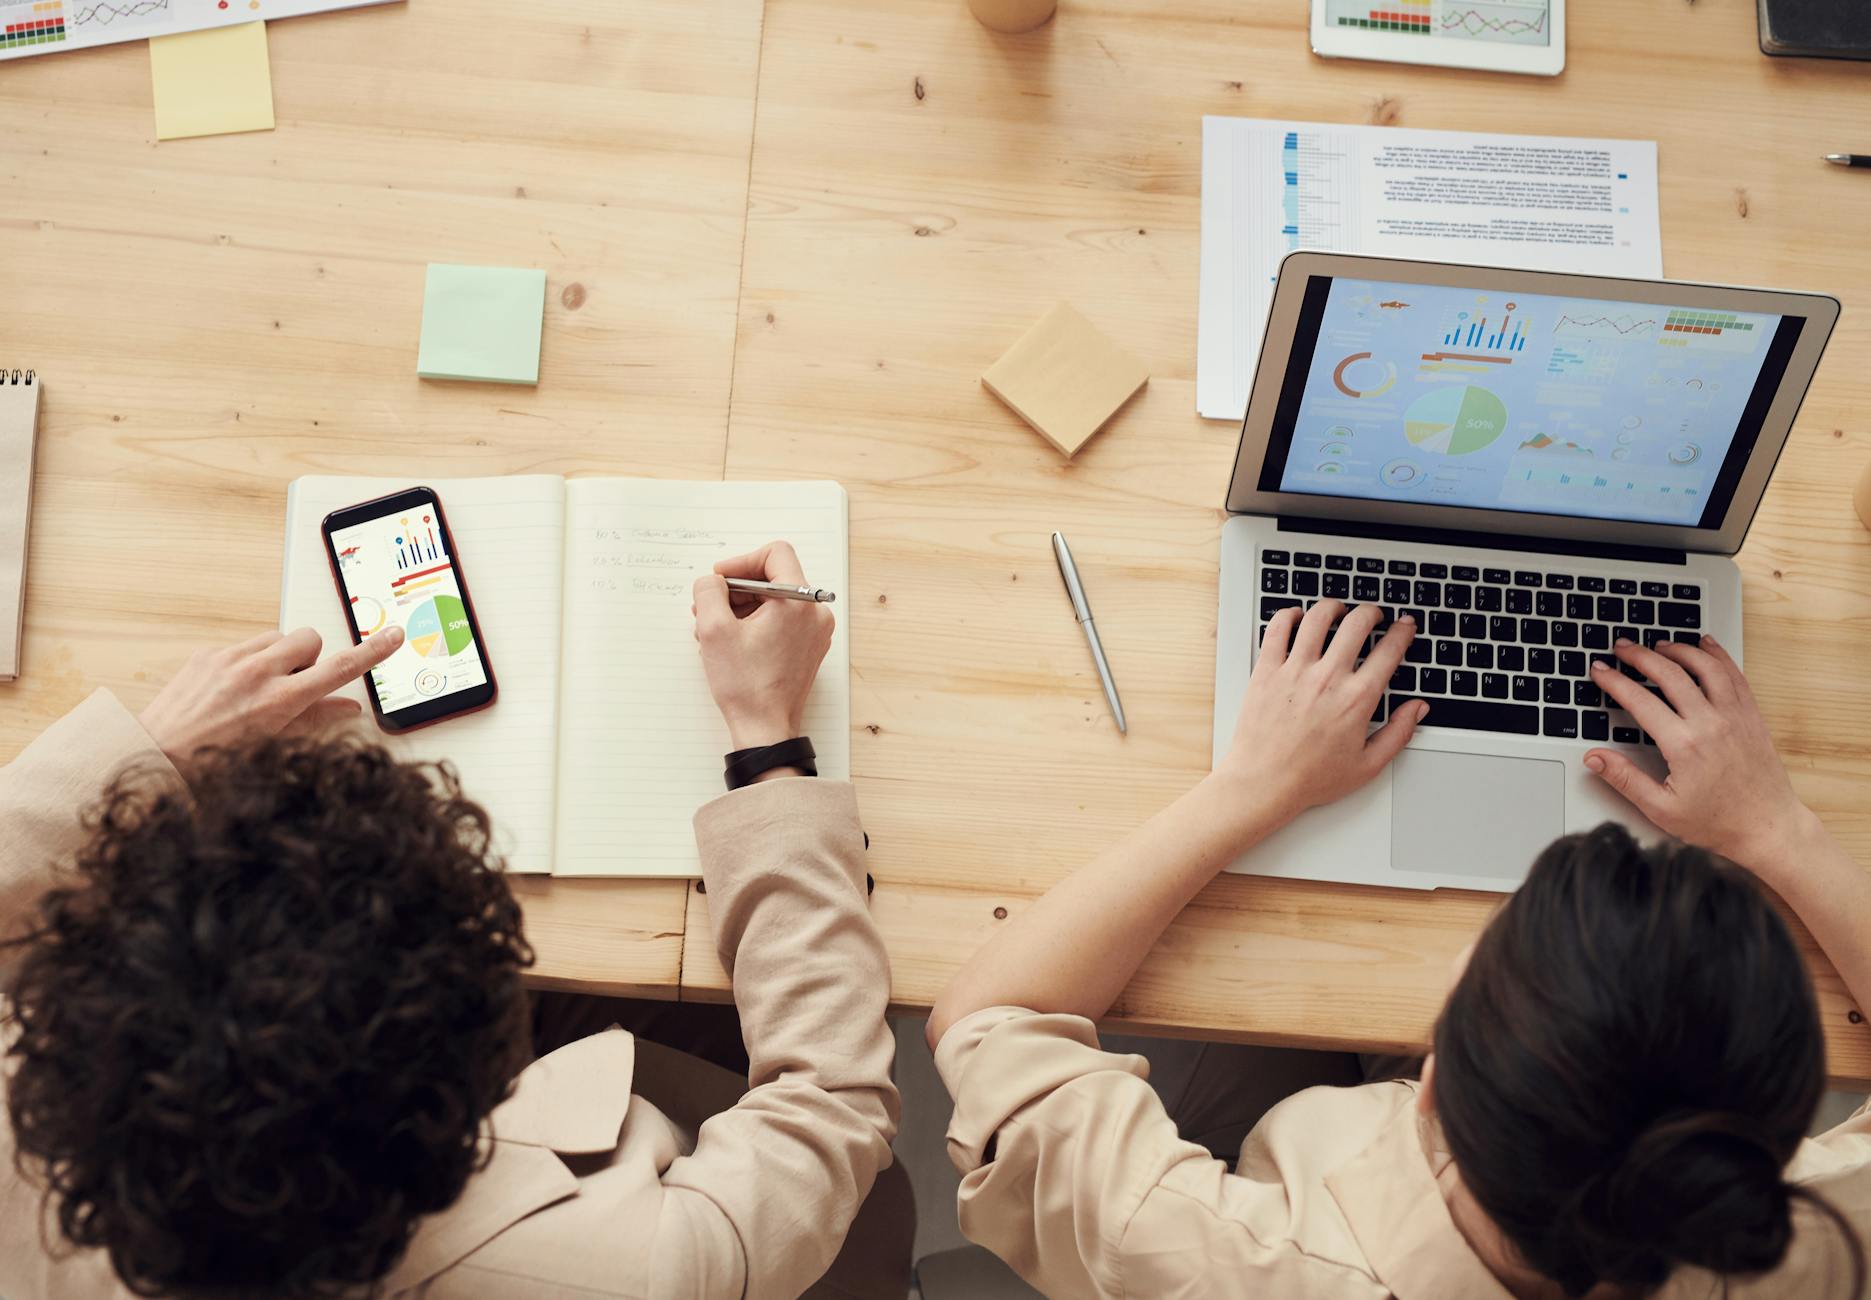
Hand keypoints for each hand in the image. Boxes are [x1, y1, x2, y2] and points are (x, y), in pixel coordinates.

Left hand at [138, 625, 403, 766]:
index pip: (339, 668)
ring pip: (278, 637)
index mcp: (279, 700)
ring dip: (280, 656)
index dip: (372, 651)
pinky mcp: (209, 653)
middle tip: (297, 685)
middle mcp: (257, 672)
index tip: (393, 636)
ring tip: (263, 688)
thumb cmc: (214, 760)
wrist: (157, 753)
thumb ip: (316, 719)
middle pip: (309, 638)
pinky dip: (249, 661)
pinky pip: (245, 645)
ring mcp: (230, 658)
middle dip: (311, 657)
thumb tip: (350, 707)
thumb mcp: (274, 745)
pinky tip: (234, 689)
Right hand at [692, 541, 834, 751]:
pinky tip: (730, 643)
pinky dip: (754, 624)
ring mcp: (815, 632)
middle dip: (735, 590)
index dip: (741, 562)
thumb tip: (712, 581)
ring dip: (741, 609)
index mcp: (799, 601)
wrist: (765, 729)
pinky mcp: (808, 648)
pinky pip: (781, 621)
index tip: (719, 580)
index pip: (775, 554)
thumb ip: (709, 591)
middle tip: (708, 608)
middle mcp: (814, 613)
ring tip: (712, 631)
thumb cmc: (745, 686)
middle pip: (773, 579)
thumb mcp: (714, 629)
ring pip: (774, 602)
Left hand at [1215, 601, 1426, 828]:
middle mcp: (1328, 678)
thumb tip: (1418, 709)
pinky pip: (1278, 628)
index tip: (1404, 626)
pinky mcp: (1266, 670)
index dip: (1402, 632)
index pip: (1389, 650)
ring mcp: (1295, 671)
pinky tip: (1297, 617)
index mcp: (1357, 699)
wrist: (1264, 783)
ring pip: (1318, 617)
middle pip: (1357, 623)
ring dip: (1333, 607)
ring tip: (1337, 610)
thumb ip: (1399, 733)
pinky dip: (1289, 615)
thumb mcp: (1368, 765)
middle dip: (1371, 612)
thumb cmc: (1312, 778)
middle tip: (1373, 615)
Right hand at [1583, 634, 1812, 870]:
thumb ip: (1624, 779)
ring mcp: (1735, 717)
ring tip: (1659, 645)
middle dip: (1641, 656)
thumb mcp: (1661, 808)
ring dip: (1679, 650)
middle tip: (1622, 647)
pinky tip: (1705, 646)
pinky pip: (1734, 675)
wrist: (1768, 828)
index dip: (1614, 681)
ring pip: (1705, 666)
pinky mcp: (1752, 717)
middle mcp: (1711, 724)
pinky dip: (1718, 656)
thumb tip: (1594, 757)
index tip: (1600, 670)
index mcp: (1684, 745)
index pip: (1639, 700)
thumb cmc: (1718, 823)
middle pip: (1670, 674)